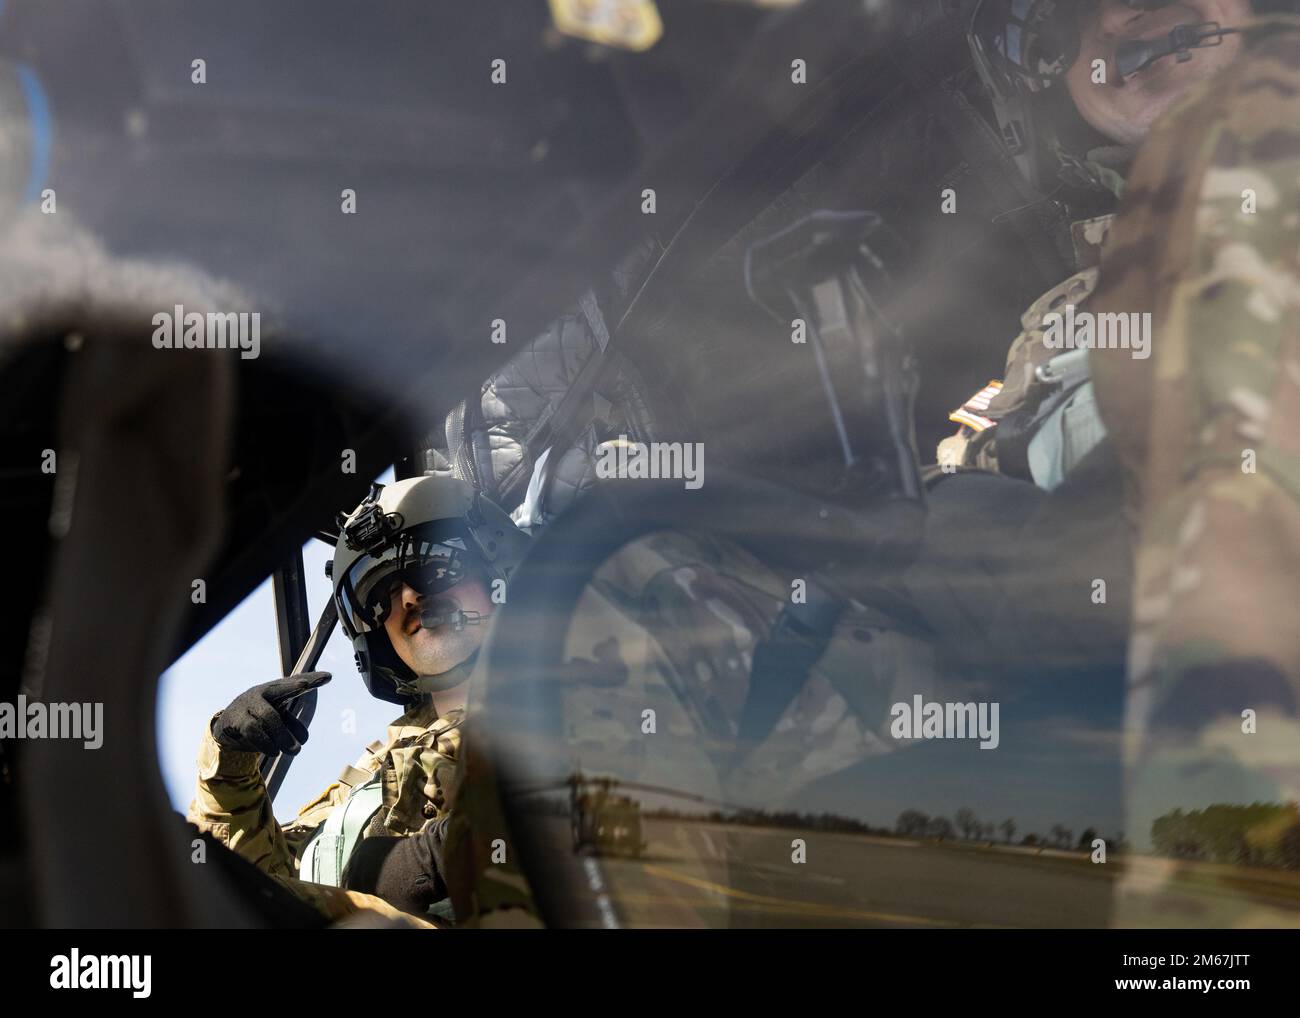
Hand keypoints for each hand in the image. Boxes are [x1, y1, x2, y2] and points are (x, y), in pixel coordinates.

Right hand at [211, 672, 331, 754]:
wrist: (227, 728)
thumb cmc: (258, 720)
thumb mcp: (277, 720)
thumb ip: (291, 726)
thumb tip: (303, 740)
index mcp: (276, 690)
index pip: (296, 684)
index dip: (312, 680)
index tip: (328, 677)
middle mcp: (263, 693)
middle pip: (279, 688)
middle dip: (292, 686)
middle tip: (304, 686)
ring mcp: (248, 704)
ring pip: (269, 717)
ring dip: (283, 736)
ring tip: (295, 751)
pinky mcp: (236, 719)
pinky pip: (253, 730)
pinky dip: (266, 743)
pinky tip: (274, 753)